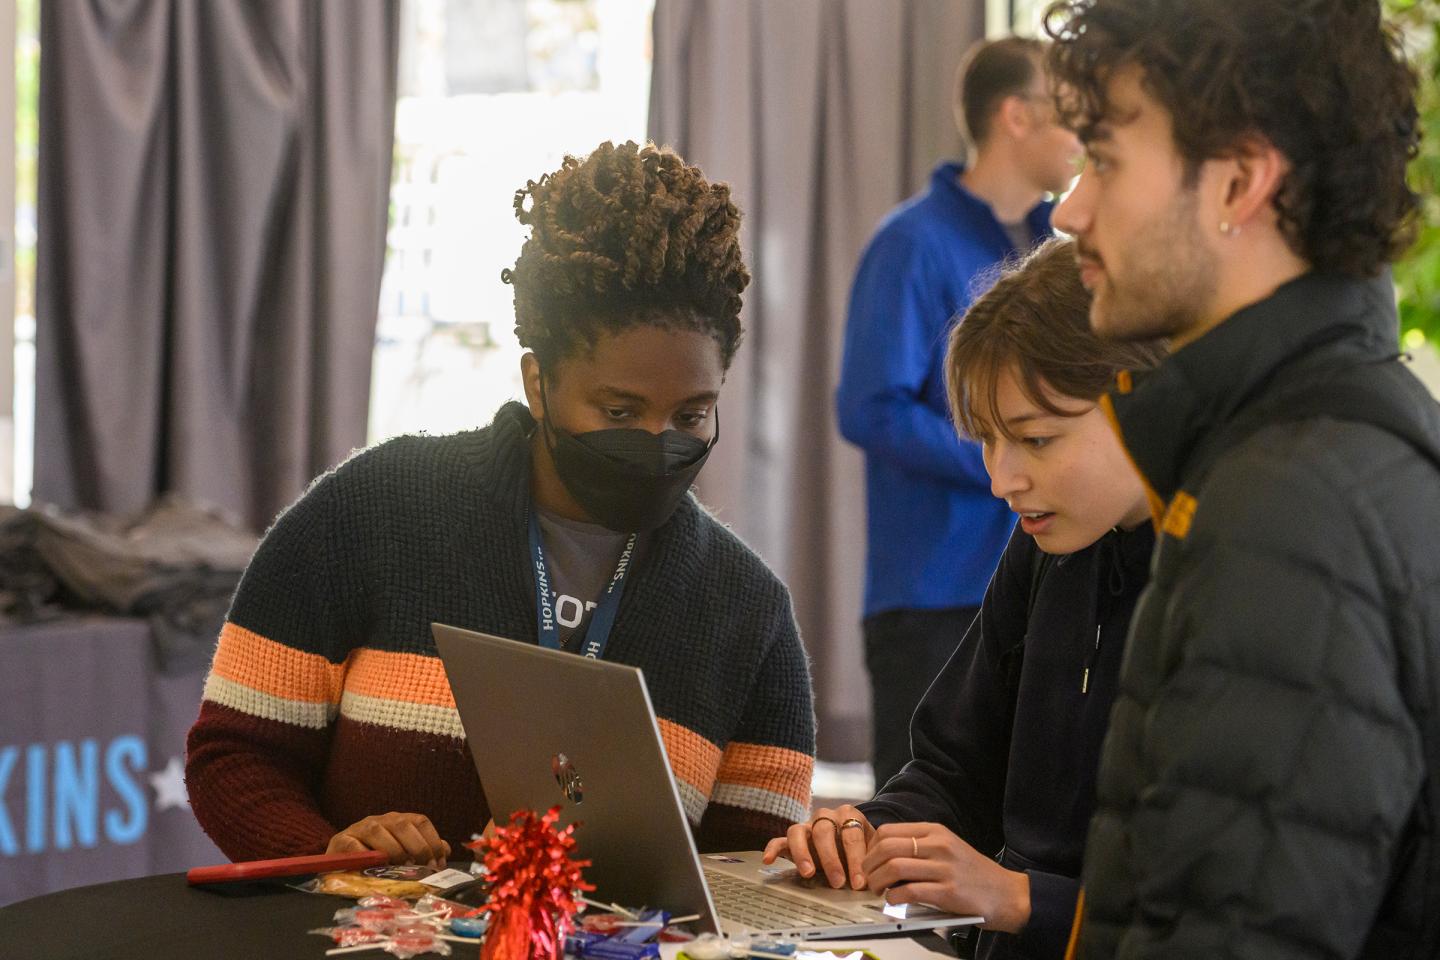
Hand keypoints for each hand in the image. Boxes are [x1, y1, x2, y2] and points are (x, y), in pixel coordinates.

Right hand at [327, 811, 450, 867]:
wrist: (338, 864)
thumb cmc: (374, 861)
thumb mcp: (400, 855)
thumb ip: (422, 850)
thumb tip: (446, 850)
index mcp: (397, 821)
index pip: (420, 821)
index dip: (432, 840)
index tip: (439, 862)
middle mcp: (380, 820)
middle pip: (402, 824)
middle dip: (417, 846)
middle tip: (423, 867)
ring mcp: (359, 828)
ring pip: (378, 831)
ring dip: (393, 850)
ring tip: (402, 867)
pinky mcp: (340, 841)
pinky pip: (353, 845)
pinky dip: (365, 856)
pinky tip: (373, 868)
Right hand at [761, 805, 874, 889]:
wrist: (851, 838)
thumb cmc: (862, 846)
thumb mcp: (872, 848)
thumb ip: (873, 859)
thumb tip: (877, 882)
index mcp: (849, 815)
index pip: (851, 835)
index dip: (856, 859)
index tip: (860, 883)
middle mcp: (826, 816)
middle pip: (824, 832)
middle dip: (831, 859)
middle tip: (838, 882)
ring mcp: (807, 826)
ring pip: (798, 832)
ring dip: (803, 854)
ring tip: (808, 873)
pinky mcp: (792, 838)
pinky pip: (778, 840)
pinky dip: (772, 848)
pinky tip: (768, 860)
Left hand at [861, 823, 1029, 932]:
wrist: (1007, 894)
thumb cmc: (974, 873)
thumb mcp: (948, 847)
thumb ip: (921, 845)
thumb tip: (883, 853)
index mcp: (936, 831)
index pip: (889, 831)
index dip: (871, 848)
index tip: (868, 862)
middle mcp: (939, 845)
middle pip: (887, 847)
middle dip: (869, 865)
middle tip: (867, 879)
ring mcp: (944, 868)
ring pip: (894, 867)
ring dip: (878, 882)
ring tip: (877, 890)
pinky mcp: (949, 892)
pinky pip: (909, 891)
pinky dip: (894, 897)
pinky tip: (893, 900)